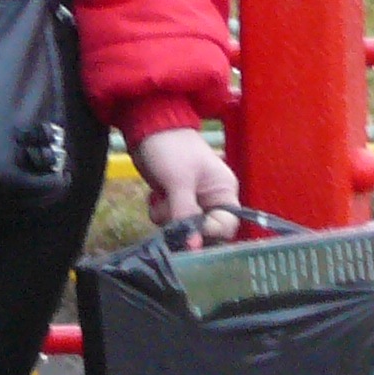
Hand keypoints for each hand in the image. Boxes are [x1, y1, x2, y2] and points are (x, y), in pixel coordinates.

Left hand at [132, 127, 239, 246]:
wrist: (147, 127)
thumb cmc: (171, 148)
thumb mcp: (179, 181)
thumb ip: (185, 213)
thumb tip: (192, 247)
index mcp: (224, 191)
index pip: (226, 226)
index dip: (209, 233)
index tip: (189, 233)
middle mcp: (212, 199)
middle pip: (203, 231)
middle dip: (184, 226)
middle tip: (170, 212)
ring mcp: (193, 200)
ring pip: (183, 227)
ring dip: (168, 217)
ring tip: (161, 197)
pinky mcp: (175, 200)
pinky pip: (170, 219)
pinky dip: (160, 211)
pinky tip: (155, 195)